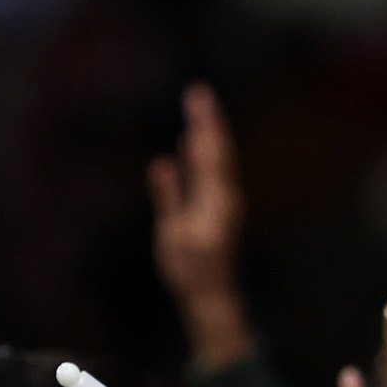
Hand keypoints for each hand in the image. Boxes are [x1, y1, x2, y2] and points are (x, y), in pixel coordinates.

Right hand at [150, 85, 255, 370]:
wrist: (211, 295)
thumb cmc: (191, 270)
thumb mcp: (174, 235)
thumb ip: (169, 197)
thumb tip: (162, 162)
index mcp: (217, 199)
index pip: (211, 152)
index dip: (204, 123)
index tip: (197, 97)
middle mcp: (224, 196)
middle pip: (217, 150)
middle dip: (207, 120)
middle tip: (197, 91)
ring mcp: (222, 201)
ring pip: (216, 160)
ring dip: (206, 134)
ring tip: (196, 109)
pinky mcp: (216, 208)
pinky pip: (209, 175)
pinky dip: (200, 156)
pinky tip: (190, 144)